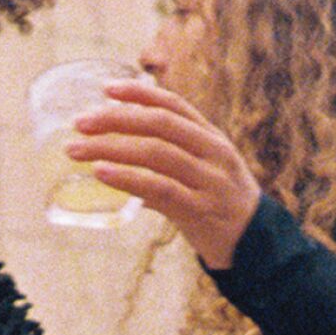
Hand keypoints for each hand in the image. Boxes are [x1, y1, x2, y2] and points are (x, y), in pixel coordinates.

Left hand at [67, 80, 261, 272]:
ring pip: (155, 153)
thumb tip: (119, 152)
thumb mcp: (205, 170)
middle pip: (159, 124)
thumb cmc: (221, 204)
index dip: (139, 93)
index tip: (106, 88)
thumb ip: (171, 157)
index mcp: (211, 137)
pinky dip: (127, 178)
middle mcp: (212, 152)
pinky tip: (102, 174)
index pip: (173, 104)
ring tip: (77, 150)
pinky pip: (159, 188)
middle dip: (115, 119)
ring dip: (111, 148)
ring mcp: (209, 180)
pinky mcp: (201, 210)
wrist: (257, 246)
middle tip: (80, 122)